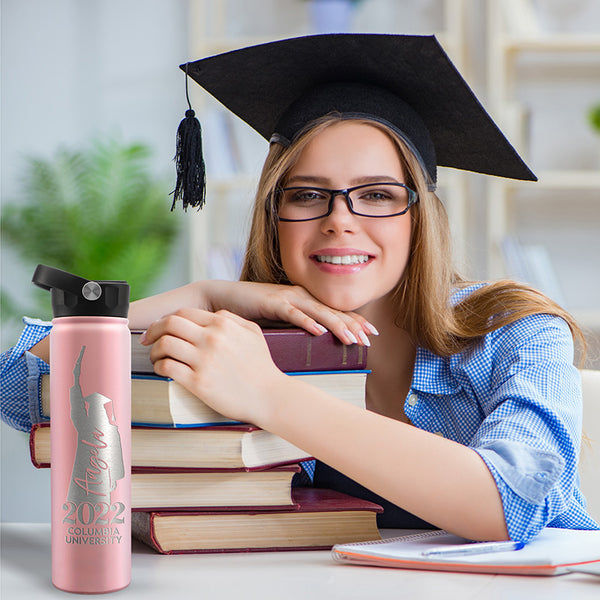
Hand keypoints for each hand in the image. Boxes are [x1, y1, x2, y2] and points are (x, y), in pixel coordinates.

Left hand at [141, 308, 287, 425]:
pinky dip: (159, 366)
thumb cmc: (262, 367)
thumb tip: (210, 316)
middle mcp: (212, 339)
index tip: (160, 327)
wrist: (270, 396)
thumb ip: (231, 319)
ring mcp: (204, 360)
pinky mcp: (198, 382)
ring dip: (154, 350)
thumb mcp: (253, 332)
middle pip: (169, 323)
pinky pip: (168, 367)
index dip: (166, 318)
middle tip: (148, 339)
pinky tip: (162, 369)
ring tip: (156, 357)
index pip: (183, 313)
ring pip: (165, 344)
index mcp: (223, 324)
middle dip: (154, 330)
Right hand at [206, 281, 377, 345]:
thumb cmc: (251, 313)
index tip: (371, 335)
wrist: (221, 299)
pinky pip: (293, 312)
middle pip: (332, 311)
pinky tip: (319, 332)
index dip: (355, 321)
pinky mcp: (271, 302)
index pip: (335, 312)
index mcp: (304, 301)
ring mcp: (287, 298)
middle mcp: (300, 296)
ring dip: (336, 325)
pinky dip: (307, 321)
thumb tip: (313, 347)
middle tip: (370, 339)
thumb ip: (296, 330)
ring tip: (352, 339)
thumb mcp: (279, 323)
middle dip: (353, 325)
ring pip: (318, 312)